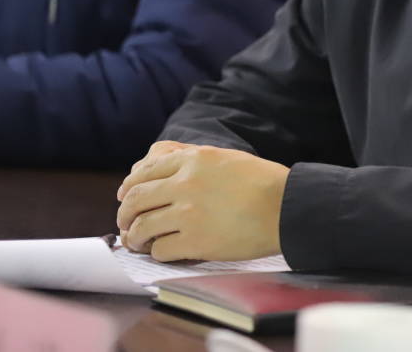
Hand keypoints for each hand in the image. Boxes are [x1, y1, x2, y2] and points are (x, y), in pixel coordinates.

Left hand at [116, 143, 288, 261]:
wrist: (287, 207)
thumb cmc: (264, 182)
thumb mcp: (226, 158)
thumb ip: (193, 159)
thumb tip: (163, 164)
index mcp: (193, 159)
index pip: (145, 172)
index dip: (129, 187)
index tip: (125, 197)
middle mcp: (185, 183)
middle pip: (136, 199)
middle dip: (124, 214)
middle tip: (125, 223)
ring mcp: (188, 213)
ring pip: (142, 227)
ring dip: (135, 237)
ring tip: (138, 243)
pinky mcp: (196, 241)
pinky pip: (160, 250)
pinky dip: (156, 253)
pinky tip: (162, 252)